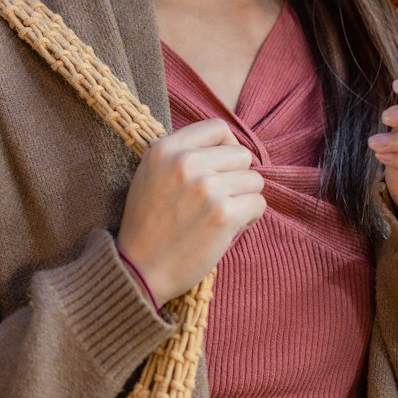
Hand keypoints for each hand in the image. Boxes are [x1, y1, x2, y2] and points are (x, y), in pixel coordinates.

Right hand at [116, 120, 265, 303]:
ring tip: (222, 216)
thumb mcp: (151, 175)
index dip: (227, 148)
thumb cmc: (148, 226)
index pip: (217, 127)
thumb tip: (227, 145)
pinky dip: (250, 218)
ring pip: (254, 180)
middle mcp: (185, 162)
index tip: (222, 169)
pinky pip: (259, 204)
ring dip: (244, 199)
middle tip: (220, 200)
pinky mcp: (223, 214)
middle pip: (242, 155)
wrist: (138, 270)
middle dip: (237, 178)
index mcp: (165, 149)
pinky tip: (229, 229)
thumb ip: (182, 155)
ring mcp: (206, 187)